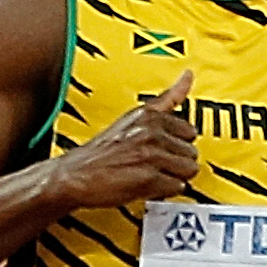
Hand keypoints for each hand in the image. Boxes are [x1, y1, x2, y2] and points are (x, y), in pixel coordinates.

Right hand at [48, 69, 197, 208]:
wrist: (75, 175)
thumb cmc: (102, 151)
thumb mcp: (133, 117)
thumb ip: (166, 99)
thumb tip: (188, 76)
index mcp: (149, 115)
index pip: (189, 131)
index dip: (175, 144)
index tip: (163, 148)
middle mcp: (152, 132)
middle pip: (191, 152)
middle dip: (175, 162)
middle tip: (153, 164)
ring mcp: (151, 155)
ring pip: (188, 170)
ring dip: (172, 176)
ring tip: (151, 174)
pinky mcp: (150, 178)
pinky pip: (177, 187)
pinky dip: (165, 190)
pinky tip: (148, 185)